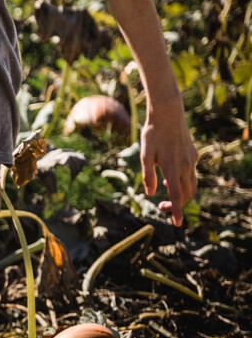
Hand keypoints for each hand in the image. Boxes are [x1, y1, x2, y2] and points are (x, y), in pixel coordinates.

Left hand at [140, 98, 197, 226]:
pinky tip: (170, 170)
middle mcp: (185, 166)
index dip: (176, 211)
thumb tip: (151, 194)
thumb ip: (147, 175)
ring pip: (192, 184)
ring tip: (164, 187)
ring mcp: (192, 160)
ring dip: (181, 191)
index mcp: (172, 168)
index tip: (177, 224)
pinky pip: (191, 171)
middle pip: (187, 194)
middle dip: (177, 204)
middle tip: (161, 207)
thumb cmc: (152, 133)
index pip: (176, 196)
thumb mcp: (144, 154)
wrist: (168, 113)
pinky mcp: (194, 154)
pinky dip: (182, 178)